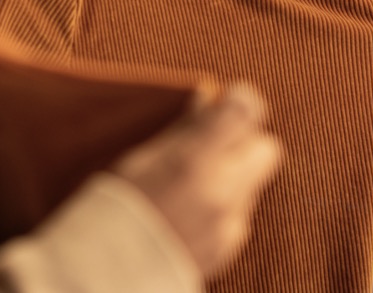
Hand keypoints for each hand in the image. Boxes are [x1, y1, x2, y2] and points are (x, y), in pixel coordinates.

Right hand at [111, 84, 281, 278]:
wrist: (106, 272)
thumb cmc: (114, 208)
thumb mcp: (140, 157)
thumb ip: (182, 129)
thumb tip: (206, 100)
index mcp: (193, 160)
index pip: (245, 110)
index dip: (239, 101)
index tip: (225, 101)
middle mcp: (220, 191)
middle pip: (266, 148)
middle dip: (246, 141)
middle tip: (214, 143)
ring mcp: (228, 224)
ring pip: (254, 182)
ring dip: (234, 174)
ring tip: (194, 182)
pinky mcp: (228, 248)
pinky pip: (241, 213)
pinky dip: (225, 205)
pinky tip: (193, 210)